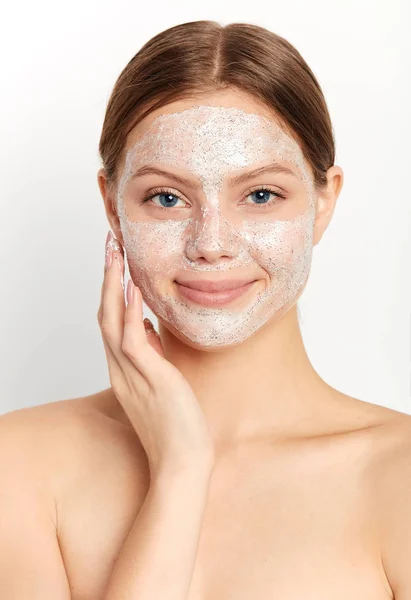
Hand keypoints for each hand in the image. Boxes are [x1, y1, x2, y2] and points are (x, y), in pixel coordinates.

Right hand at [97, 231, 214, 479]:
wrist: (183, 463)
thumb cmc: (177, 425)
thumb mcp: (160, 382)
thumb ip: (151, 355)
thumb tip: (149, 328)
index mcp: (125, 370)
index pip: (111, 322)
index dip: (112, 291)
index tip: (118, 263)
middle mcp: (122, 369)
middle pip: (105, 314)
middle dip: (107, 278)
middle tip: (110, 245)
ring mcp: (133, 374)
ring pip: (112, 321)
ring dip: (114, 285)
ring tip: (116, 254)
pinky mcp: (151, 379)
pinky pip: (133, 340)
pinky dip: (131, 312)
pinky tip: (135, 289)